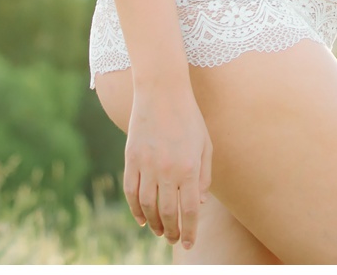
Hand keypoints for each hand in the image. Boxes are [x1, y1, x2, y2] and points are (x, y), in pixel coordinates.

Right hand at [123, 84, 213, 249]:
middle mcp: (168, 170)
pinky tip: (141, 218)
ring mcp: (147, 165)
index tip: (187, 244)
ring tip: (159, 231)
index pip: (188, 211)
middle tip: (173, 239)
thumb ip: (203, 177)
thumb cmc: (189, 118)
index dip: (188, 231)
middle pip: (167, 213)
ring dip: (153, 223)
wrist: (162, 92)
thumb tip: (198, 205)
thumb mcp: (205, 145)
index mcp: (189, 168)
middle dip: (171, 232)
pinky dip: (135, 209)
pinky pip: (131, 191)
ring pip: (147, 206)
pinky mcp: (131, 158)